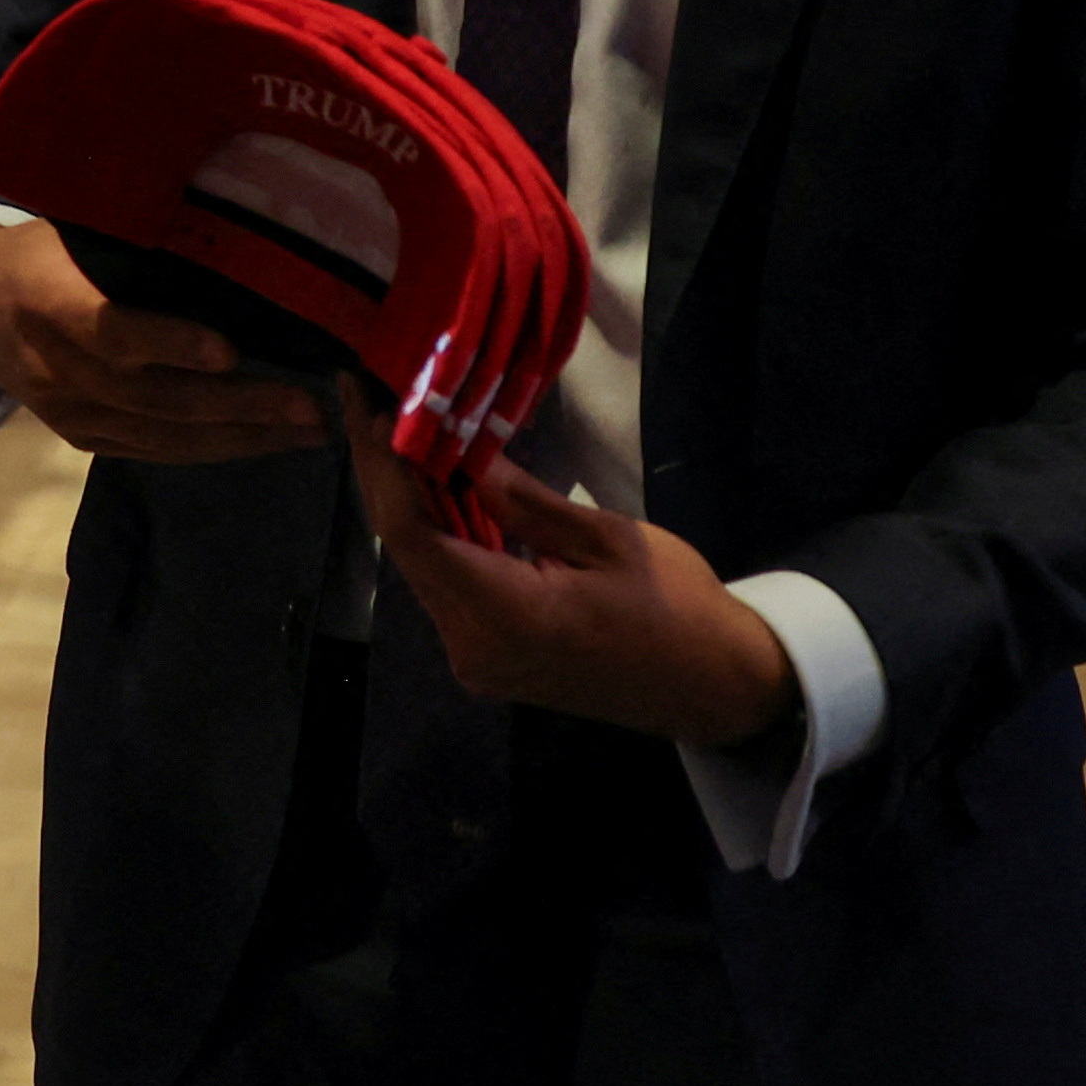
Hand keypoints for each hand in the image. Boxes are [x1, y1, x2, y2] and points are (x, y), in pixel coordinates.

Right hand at [0, 210, 324, 460]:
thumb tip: (221, 218)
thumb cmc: (39, 250)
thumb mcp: (68, 227)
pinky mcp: (81, 436)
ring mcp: (67, 411)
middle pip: (151, 397)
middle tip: (308, 404)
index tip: (230, 350)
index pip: (109, 330)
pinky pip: (153, 451)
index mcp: (45, 301)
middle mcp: (54, 367)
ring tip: (307, 429)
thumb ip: (127, 236)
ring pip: (160, 435)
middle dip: (236, 405)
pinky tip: (263, 440)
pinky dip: (211, 448)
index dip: (168, 343)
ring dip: (239, 437)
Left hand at [343, 391, 798, 745]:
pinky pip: (446, 584)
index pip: (412, 533)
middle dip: (384, 472)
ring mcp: (476, 659)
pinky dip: (438, 532)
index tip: (368, 404)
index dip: (382, 466)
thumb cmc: (677, 608)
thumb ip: (521, 500)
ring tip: (394, 426)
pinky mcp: (487, 657)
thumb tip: (455, 449)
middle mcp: (472, 646)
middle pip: (407, 548)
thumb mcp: (606, 538)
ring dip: (408, 499)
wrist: (718, 686)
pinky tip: (433, 482)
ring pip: (421, 565)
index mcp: (505, 617)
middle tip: (372, 400)